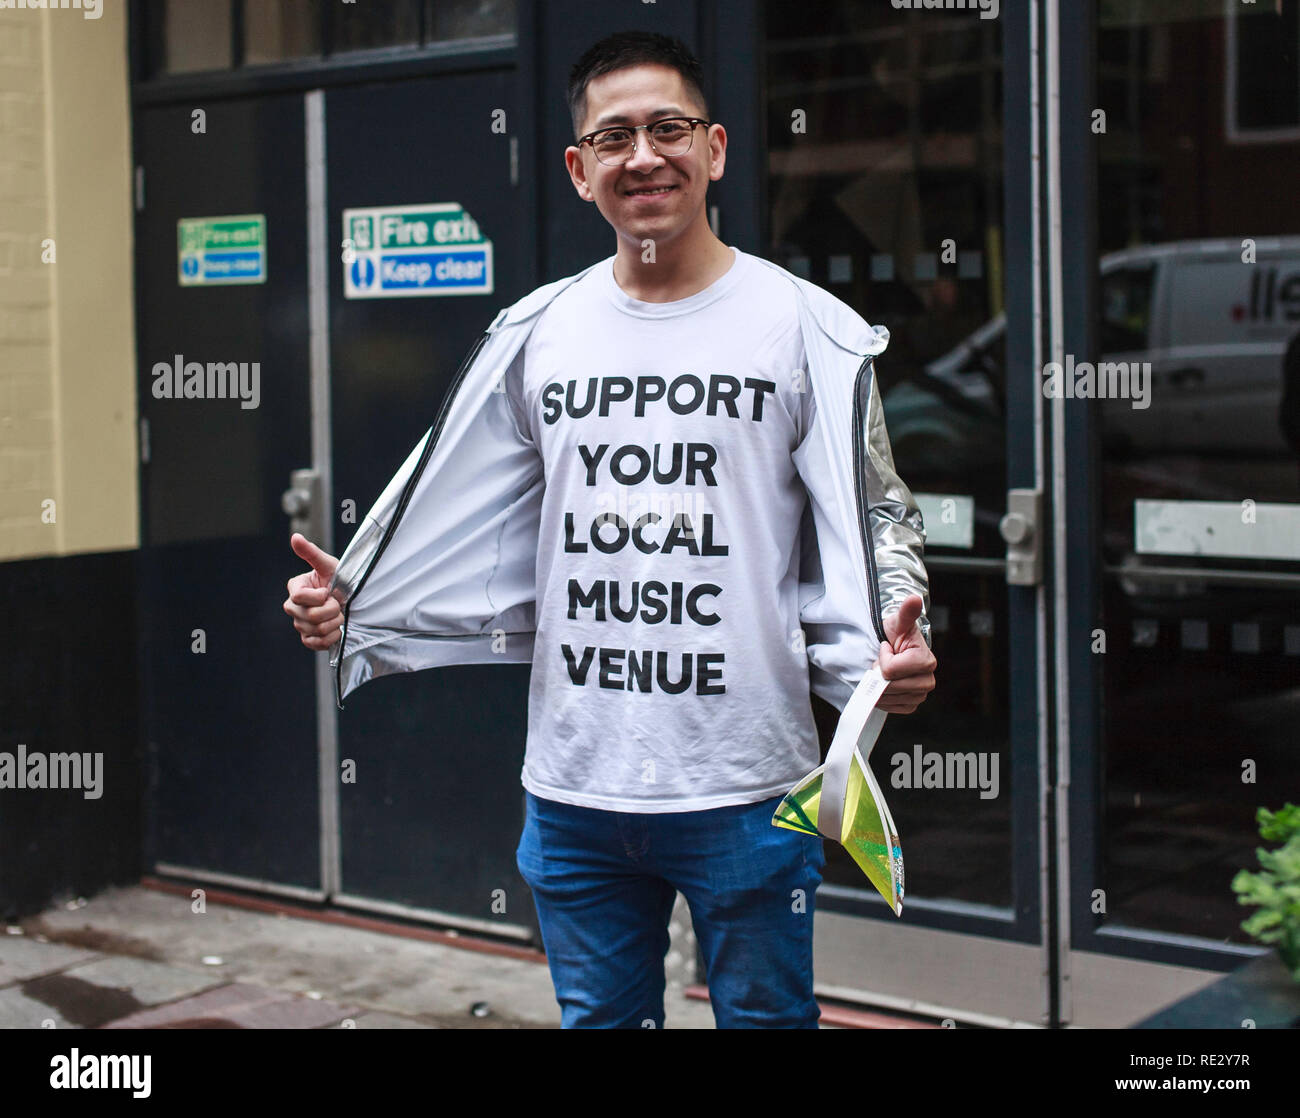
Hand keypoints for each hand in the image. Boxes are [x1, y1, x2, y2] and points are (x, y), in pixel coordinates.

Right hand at [283, 533, 343, 649]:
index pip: (299, 598)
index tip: (328, 591)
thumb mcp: (330, 565)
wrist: (353, 600)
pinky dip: (332, 636)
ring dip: (334, 622)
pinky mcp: (308, 639)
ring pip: (316, 630)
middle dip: (331, 610)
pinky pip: (317, 643)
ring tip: (339, 614)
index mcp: (295, 588)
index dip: (319, 597)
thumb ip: (311, 553)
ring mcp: (300, 624)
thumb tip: (295, 537)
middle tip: (338, 603)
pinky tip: (337, 628)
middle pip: (309, 616)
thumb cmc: (341, 581)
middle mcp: (293, 607)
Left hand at [876, 594, 936, 713]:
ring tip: (885, 672)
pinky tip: (885, 686)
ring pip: (889, 698)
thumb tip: (914, 598)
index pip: (890, 670)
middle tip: (884, 662)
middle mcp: (928, 680)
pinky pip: (893, 708)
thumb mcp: (898, 622)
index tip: (888, 648)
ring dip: (880, 687)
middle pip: (889, 686)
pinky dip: (884, 700)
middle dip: (880, 674)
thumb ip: (906, 612)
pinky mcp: (913, 704)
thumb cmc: (896, 635)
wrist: (896, 649)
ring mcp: (921, 694)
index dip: (883, 658)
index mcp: (925, 661)